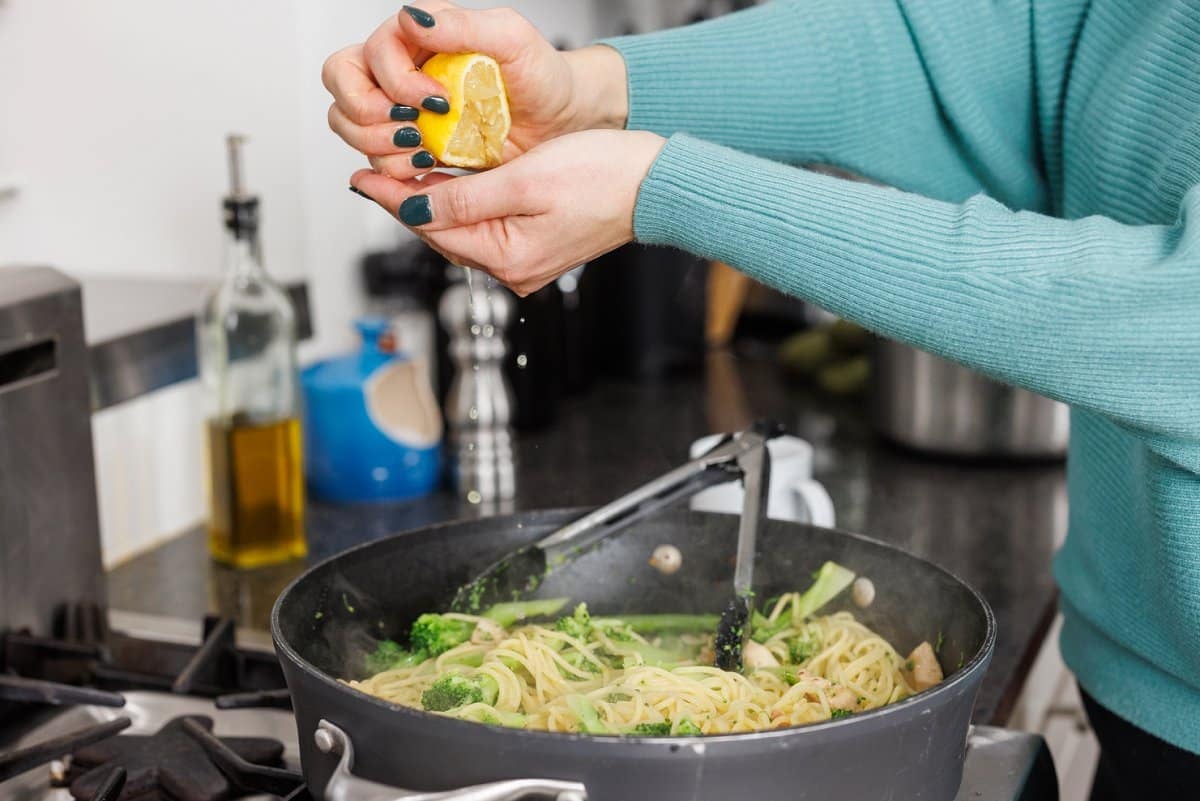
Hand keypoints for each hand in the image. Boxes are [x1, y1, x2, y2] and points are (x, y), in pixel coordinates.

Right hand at [322, 2, 627, 180]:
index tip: (437, 101)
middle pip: (342, 93)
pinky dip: (397, 173)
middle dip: (371, 119)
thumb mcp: (511, 38)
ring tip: (426, 152)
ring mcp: (403, 112)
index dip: (392, 84)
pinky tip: (430, 168)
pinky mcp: (414, 149)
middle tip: (416, 130)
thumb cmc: (541, 74)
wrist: (560, 121)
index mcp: (412, 38)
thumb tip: (411, 17)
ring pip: (352, 130)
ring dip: (382, 148)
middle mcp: (398, 72)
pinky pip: (380, 164)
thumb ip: (462, 24)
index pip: (363, 58)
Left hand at [350, 130, 666, 295]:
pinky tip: (448, 186)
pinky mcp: (536, 248)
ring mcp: (525, 262)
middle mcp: (513, 270)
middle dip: (407, 202)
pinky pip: (485, 229)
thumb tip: (413, 206)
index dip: (392, 200)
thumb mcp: (524, 181)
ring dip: (433, 203)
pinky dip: (462, 207)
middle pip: (442, 234)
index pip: (431, 227)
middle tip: (373, 172)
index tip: (361, 178)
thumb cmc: (603, 178)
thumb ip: (465, 197)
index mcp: (508, 259)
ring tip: (403, 175)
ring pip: (462, 231)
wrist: (653, 187)